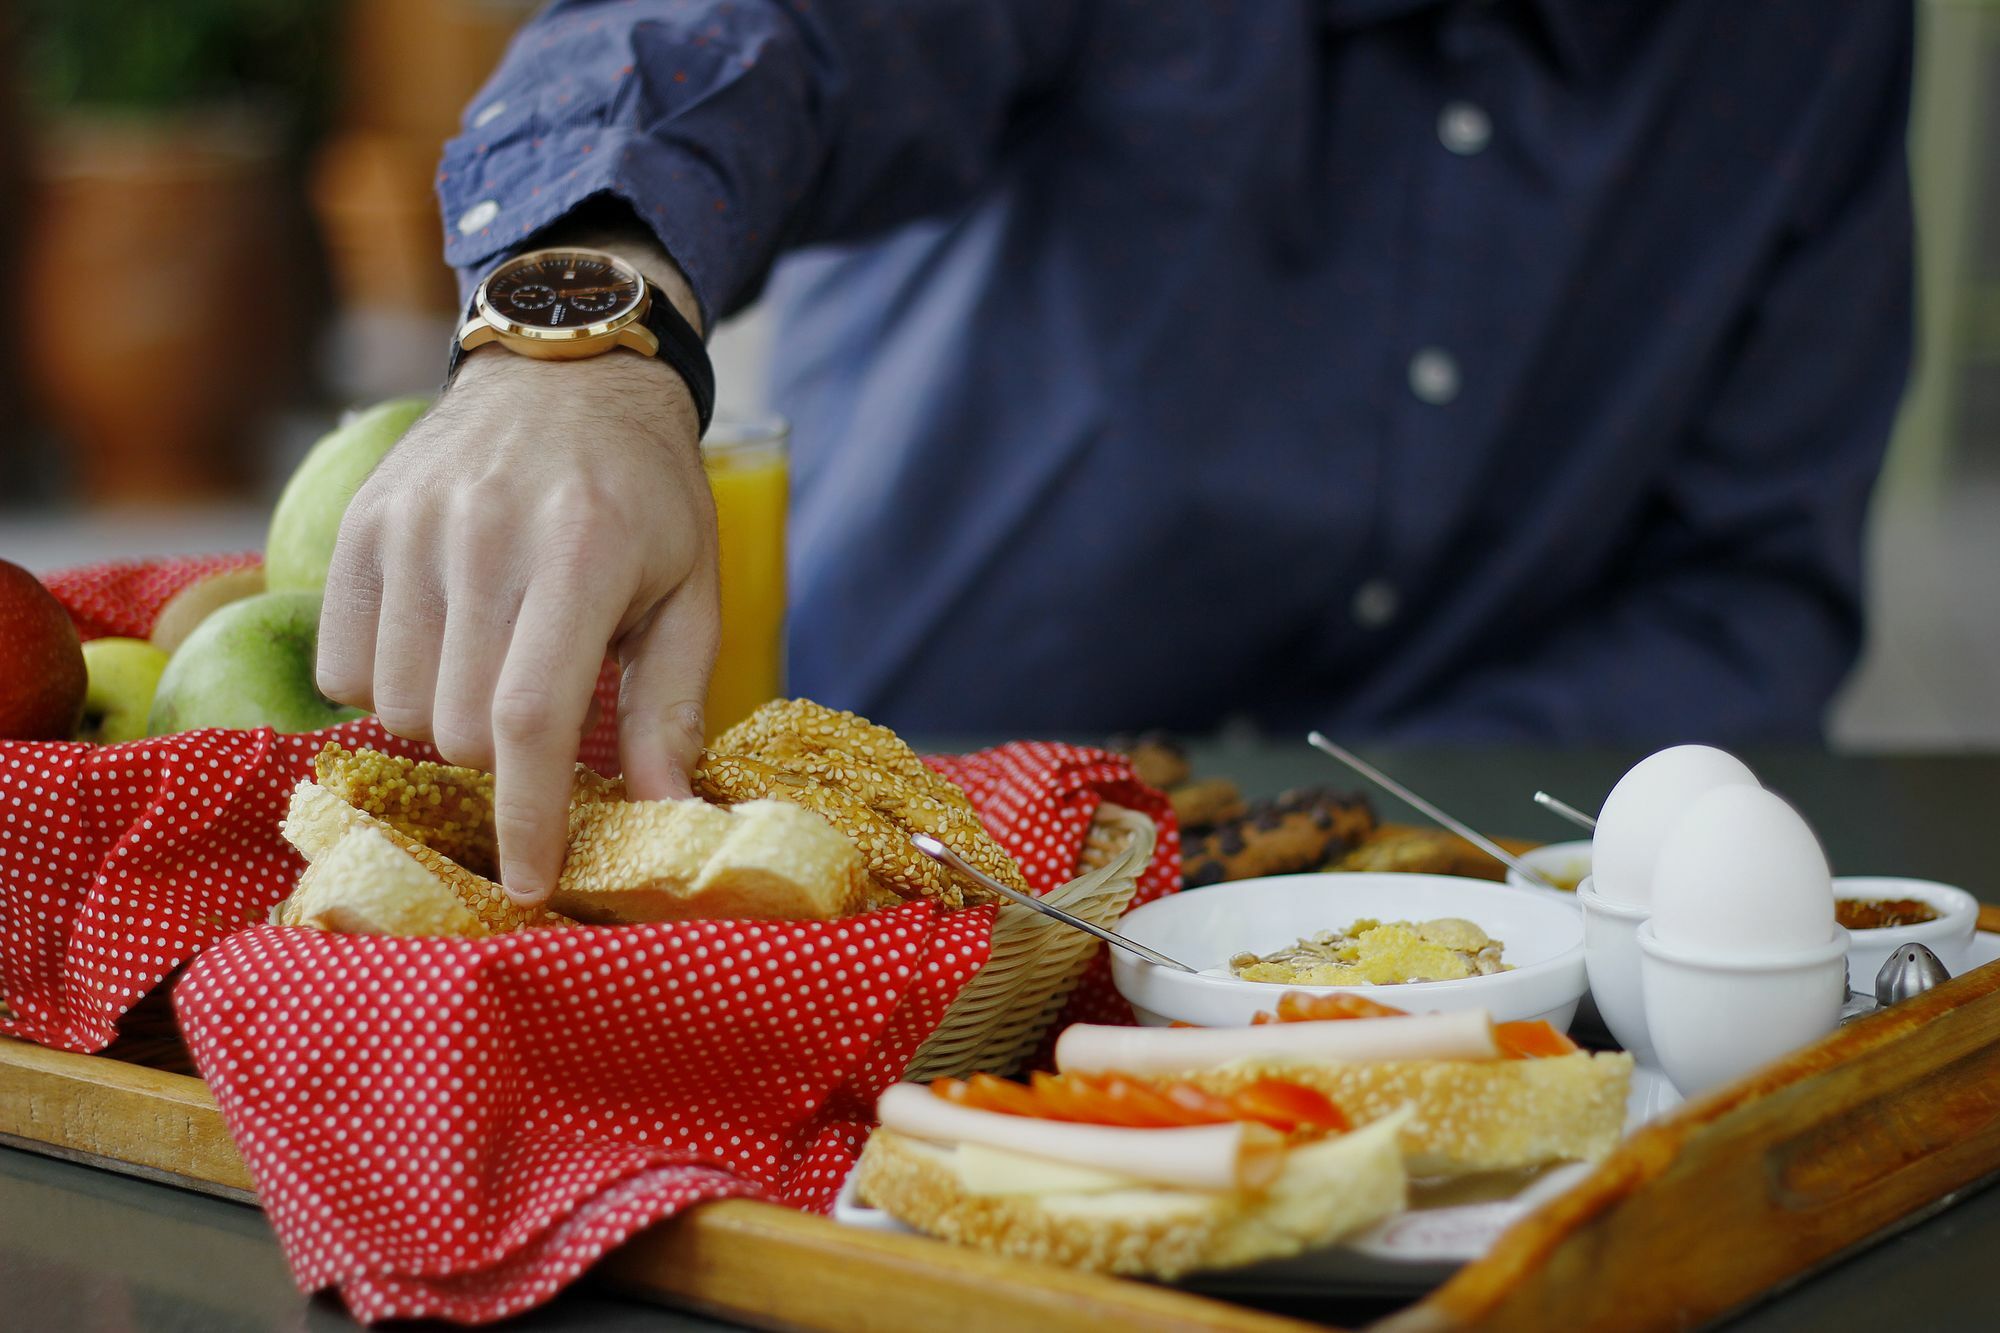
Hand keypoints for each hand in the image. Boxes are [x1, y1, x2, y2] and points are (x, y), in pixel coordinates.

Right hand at [316, 347, 718, 905]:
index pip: (531, 719)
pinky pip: (340, 666)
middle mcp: (486, 538)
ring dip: (441, 720)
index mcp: (583, 555)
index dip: (527, 817)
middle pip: (458, 727)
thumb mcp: (691, 591)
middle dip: (501, 759)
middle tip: (538, 715)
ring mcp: (412, 528)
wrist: (567, 373)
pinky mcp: (360, 524)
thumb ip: (671, 706)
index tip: (529, 881)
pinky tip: (437, 644)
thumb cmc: (646, 496)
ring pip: (393, 706)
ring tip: (490, 667)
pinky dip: (381, 685)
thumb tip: (666, 814)